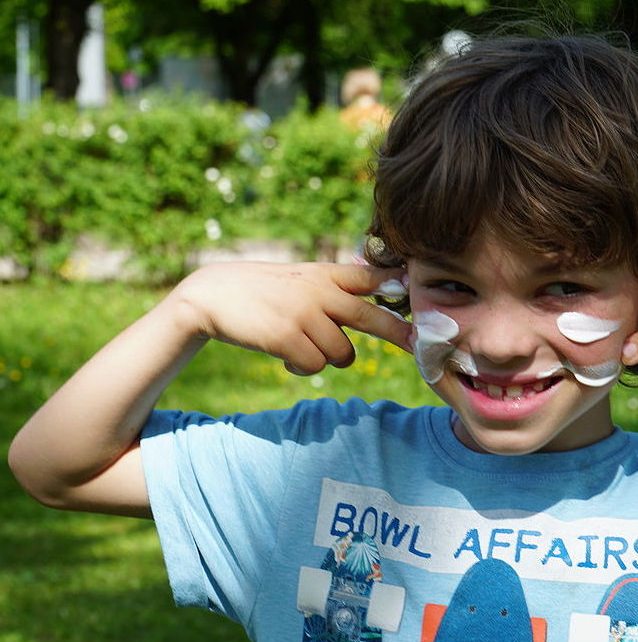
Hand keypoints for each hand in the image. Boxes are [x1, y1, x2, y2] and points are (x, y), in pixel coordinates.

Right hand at [165, 261, 411, 375]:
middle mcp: (319, 291)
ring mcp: (304, 314)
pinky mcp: (287, 337)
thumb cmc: (261, 291)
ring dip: (326, 358)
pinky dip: (301, 366)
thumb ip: (332, 287)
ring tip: (301, 346)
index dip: (399, 285)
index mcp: (324, 274)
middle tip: (419, 346)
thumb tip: (378, 293)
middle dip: (400, 334)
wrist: (210, 296)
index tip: (423, 293)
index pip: (370, 277)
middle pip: (372, 317)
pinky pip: (314, 366)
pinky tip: (284, 355)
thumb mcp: (299, 277)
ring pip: (342, 354)